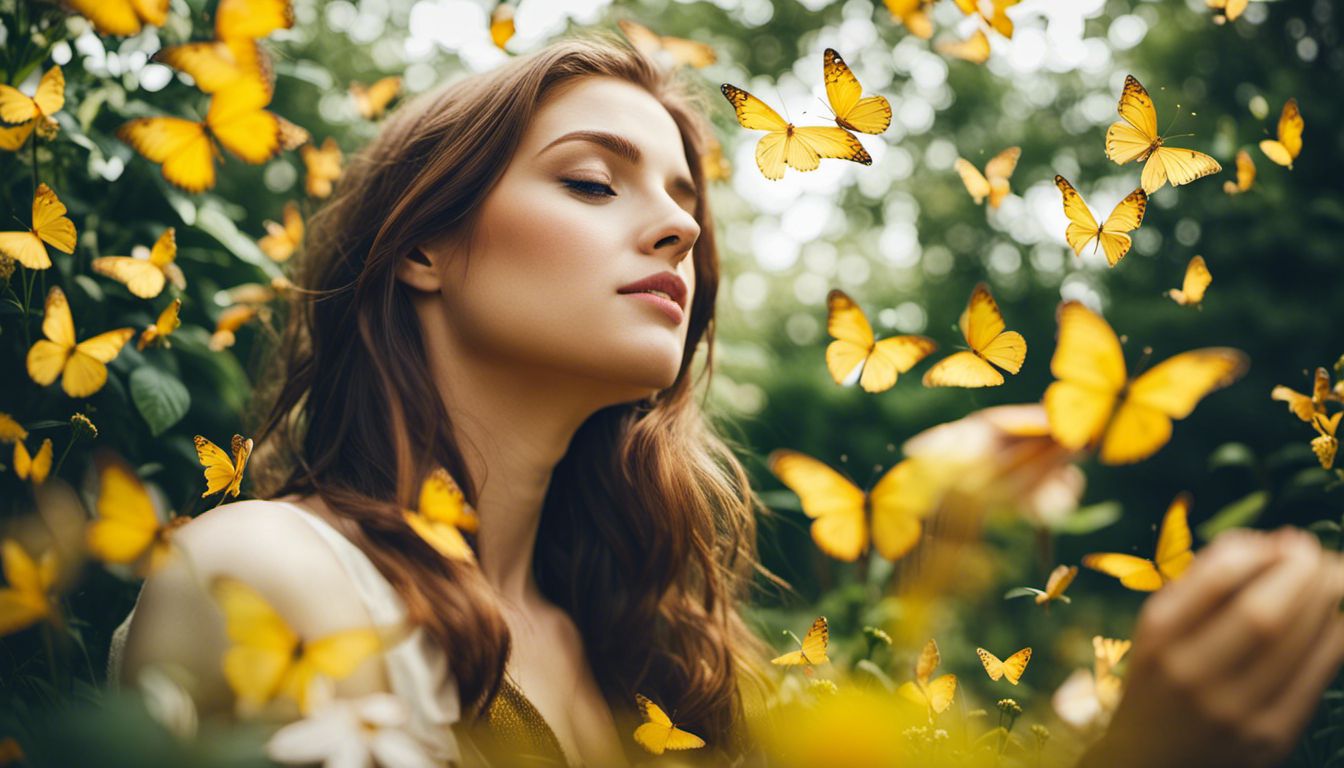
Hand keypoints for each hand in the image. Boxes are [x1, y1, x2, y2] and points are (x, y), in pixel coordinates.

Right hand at [1084, 528, 1343, 767]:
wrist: (1152, 761)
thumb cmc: (1160, 680)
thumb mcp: (1157, 627)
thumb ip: (1201, 582)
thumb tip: (1267, 542)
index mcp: (1158, 637)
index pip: (1216, 580)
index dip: (1260, 553)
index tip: (1281, 540)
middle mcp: (1192, 674)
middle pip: (1264, 614)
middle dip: (1302, 573)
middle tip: (1316, 552)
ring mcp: (1233, 710)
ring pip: (1295, 643)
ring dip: (1325, 599)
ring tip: (1333, 574)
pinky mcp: (1269, 736)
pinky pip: (1314, 677)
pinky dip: (1334, 637)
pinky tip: (1336, 617)